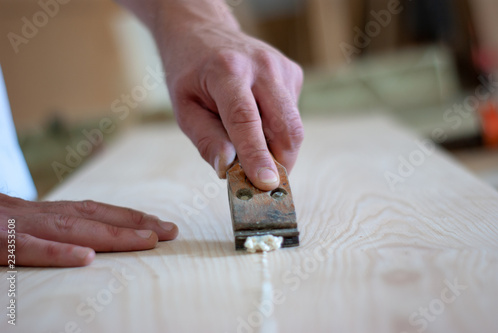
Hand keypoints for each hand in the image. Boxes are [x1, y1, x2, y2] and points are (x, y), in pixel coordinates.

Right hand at [0, 194, 177, 266]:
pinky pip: (27, 248)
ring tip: (149, 240)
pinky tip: (85, 258)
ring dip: (112, 234)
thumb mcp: (21, 222)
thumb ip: (50, 229)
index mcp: (44, 211)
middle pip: (94, 216)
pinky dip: (56, 252)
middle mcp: (36, 214)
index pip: (95, 210)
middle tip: (172, 231)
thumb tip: (86, 243)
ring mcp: (15, 225)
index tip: (161, 225)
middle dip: (135, 223)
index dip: (129, 216)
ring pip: (71, 228)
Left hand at [156, 12, 303, 189]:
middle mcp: (262, 65)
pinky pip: (292, 115)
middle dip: (281, 162)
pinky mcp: (292, 73)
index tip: (267, 184)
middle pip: (286, 125)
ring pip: (293, 125)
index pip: (246, 119)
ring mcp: (282, 67)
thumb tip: (228, 169)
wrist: (204, 32)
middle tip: (264, 183)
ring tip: (252, 144)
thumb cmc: (191, 74)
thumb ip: (206, 139)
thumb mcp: (184, 108)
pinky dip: (277, 130)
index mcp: (227, 71)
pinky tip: (258, 118)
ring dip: (277, 147)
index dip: (257, 155)